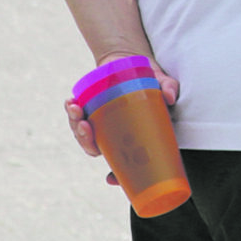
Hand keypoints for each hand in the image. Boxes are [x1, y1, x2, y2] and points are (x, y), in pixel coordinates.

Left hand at [65, 65, 181, 182]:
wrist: (129, 60)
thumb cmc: (149, 77)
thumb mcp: (162, 81)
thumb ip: (169, 87)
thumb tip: (169, 98)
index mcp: (134, 136)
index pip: (126, 162)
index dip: (118, 175)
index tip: (110, 179)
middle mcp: (116, 134)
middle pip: (97, 148)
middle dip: (86, 140)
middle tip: (87, 126)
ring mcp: (101, 123)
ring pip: (84, 134)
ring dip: (76, 124)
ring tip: (75, 107)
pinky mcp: (90, 109)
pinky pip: (78, 117)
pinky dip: (72, 112)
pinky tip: (71, 101)